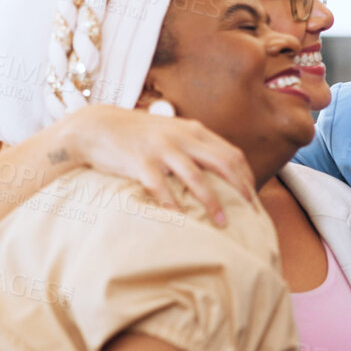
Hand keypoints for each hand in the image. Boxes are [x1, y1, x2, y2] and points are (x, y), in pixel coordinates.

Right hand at [56, 105, 255, 226]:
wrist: (97, 126)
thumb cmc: (139, 135)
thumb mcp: (172, 132)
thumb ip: (195, 146)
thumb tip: (220, 171)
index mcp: (194, 131)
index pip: (232, 154)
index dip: (246, 177)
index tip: (253, 198)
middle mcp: (182, 137)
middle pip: (223, 164)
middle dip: (241, 190)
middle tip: (251, 213)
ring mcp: (161, 148)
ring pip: (197, 178)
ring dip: (213, 203)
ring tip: (222, 223)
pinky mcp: (140, 162)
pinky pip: (161, 187)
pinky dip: (173, 205)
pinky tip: (181, 220)